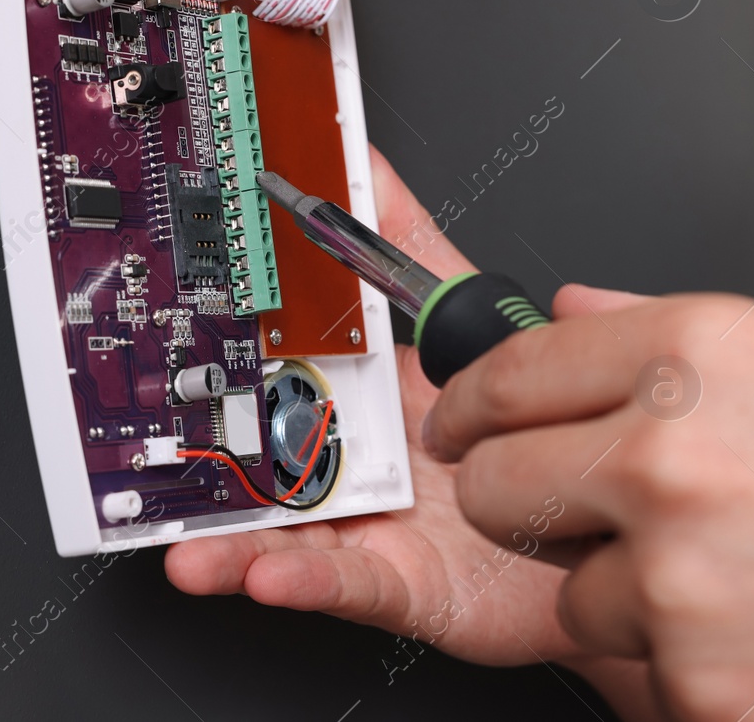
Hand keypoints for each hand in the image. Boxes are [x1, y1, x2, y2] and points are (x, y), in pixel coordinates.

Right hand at [165, 148, 617, 673]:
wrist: (599, 530)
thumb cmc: (536, 435)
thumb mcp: (477, 329)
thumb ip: (421, 255)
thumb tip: (370, 168)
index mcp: (366, 392)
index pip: (278, 363)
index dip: (226, 345)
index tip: (173, 324)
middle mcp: (357, 460)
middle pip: (262, 455)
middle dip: (202, 457)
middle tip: (154, 447)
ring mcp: (372, 525)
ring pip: (283, 533)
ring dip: (229, 539)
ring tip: (186, 540)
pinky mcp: (401, 584)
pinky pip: (346, 583)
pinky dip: (305, 579)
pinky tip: (266, 571)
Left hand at [425, 289, 753, 719]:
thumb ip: (677, 338)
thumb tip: (573, 310)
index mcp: (705, 352)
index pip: (514, 366)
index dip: (476, 397)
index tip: (464, 418)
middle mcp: (674, 460)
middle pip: (499, 480)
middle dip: (526, 494)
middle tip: (585, 506)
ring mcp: (682, 588)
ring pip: (568, 591)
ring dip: (623, 592)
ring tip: (743, 582)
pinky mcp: (703, 695)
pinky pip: (639, 673)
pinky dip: (685, 664)